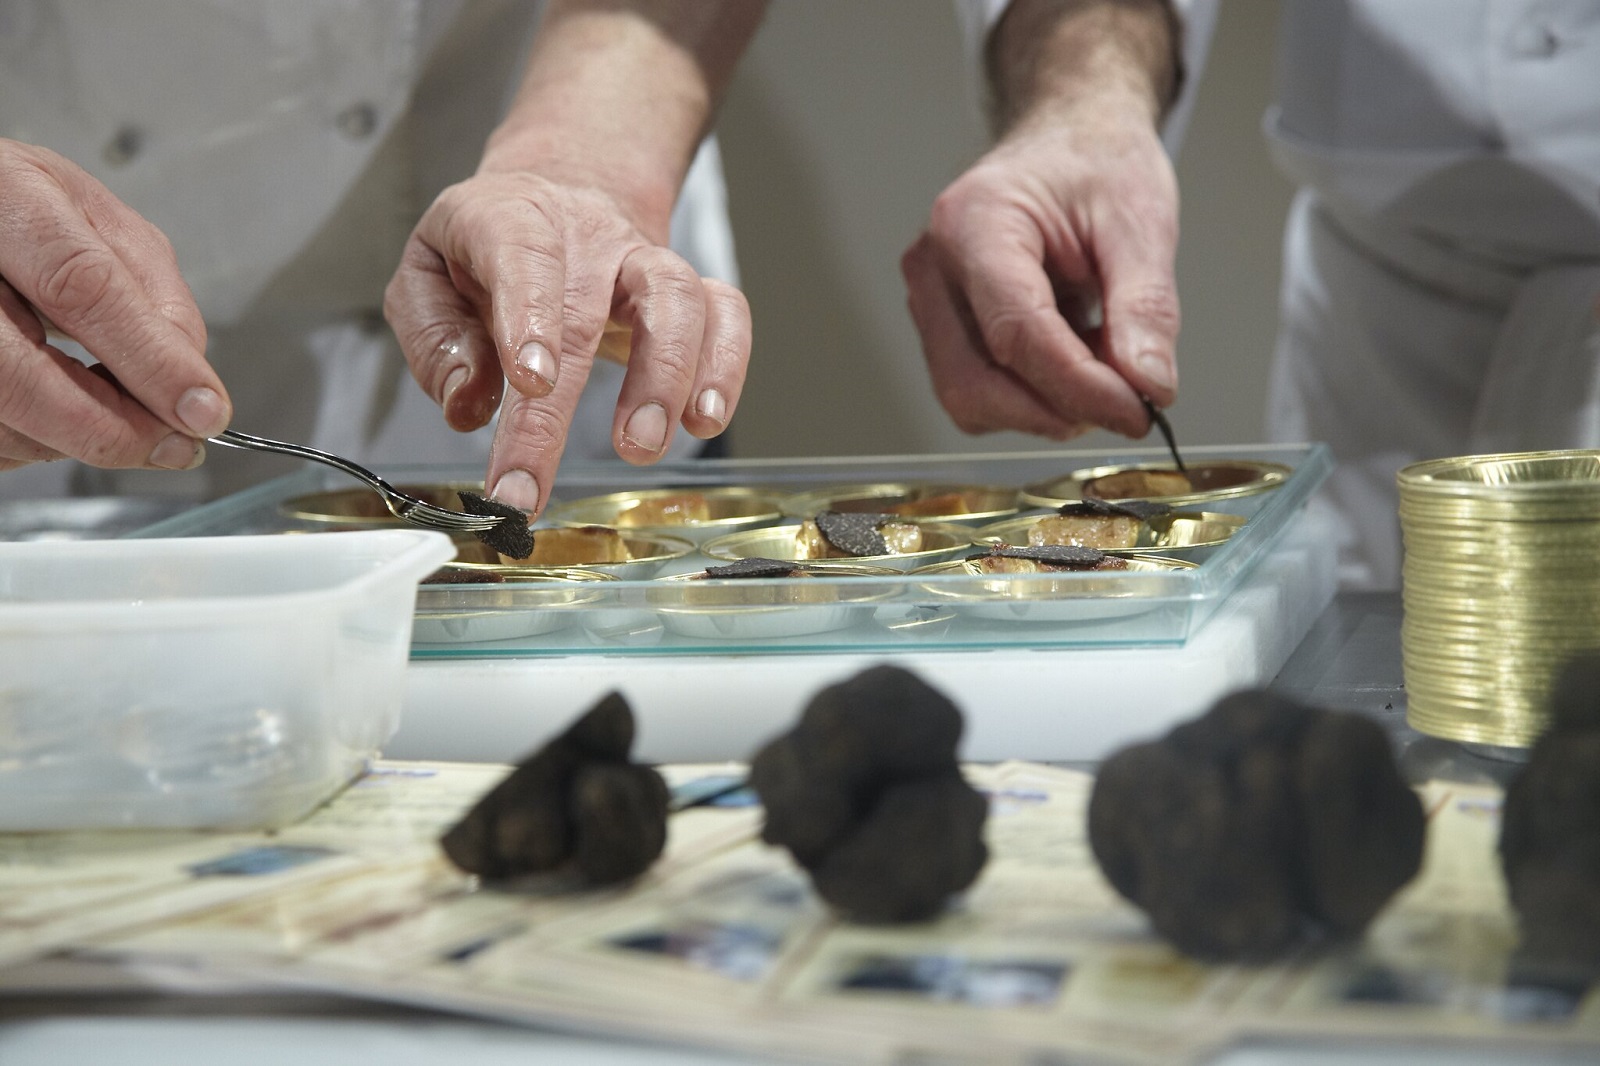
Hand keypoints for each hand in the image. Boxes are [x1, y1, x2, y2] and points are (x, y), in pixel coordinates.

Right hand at [0, 140, 229, 473]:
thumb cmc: (24, 208)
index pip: (81, 290)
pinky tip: (58, 409)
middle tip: (172, 445)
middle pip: (20, 378)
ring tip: (114, 415)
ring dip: (74, 440)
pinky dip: (36, 440)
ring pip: (1, 420)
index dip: (150, 362)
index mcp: (11, 201)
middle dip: (113, 428)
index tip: (201, 411)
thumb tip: (191, 383)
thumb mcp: (101, 222)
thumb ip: (156, 294)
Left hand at [384, 0, 763, 515]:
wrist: (565, 192)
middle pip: (584, 311)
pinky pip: (726, 314)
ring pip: (675, 298)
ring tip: (641, 448)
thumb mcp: (426, 274)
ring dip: (665, 378)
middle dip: (558, 410)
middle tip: (531, 482)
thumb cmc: (486, 250)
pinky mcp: (688, 290)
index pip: (522, 254)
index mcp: (509, 218)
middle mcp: (585, 234)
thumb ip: (435, 339)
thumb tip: (469, 406)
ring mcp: (643, 260)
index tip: (530, 383)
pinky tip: (705, 420)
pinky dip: (725, 367)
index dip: (529, 316)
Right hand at [903, 101, 1178, 440]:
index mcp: (974, 221)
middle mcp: (935, 266)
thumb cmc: (1096, 163)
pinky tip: (1072, 352)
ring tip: (1100, 357)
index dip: (1079, 387)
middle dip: (1058, 409)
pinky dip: (1033, 395)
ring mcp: (930, 300)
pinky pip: (977, 391)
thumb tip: (1149, 386)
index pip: (1017, 333)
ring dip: (1046, 404)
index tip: (1139, 410)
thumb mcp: (1141, 221)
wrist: (1069, 139)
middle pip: (976, 383)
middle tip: (1128, 401)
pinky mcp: (941, 327)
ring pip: (972, 398)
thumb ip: (1146, 307)